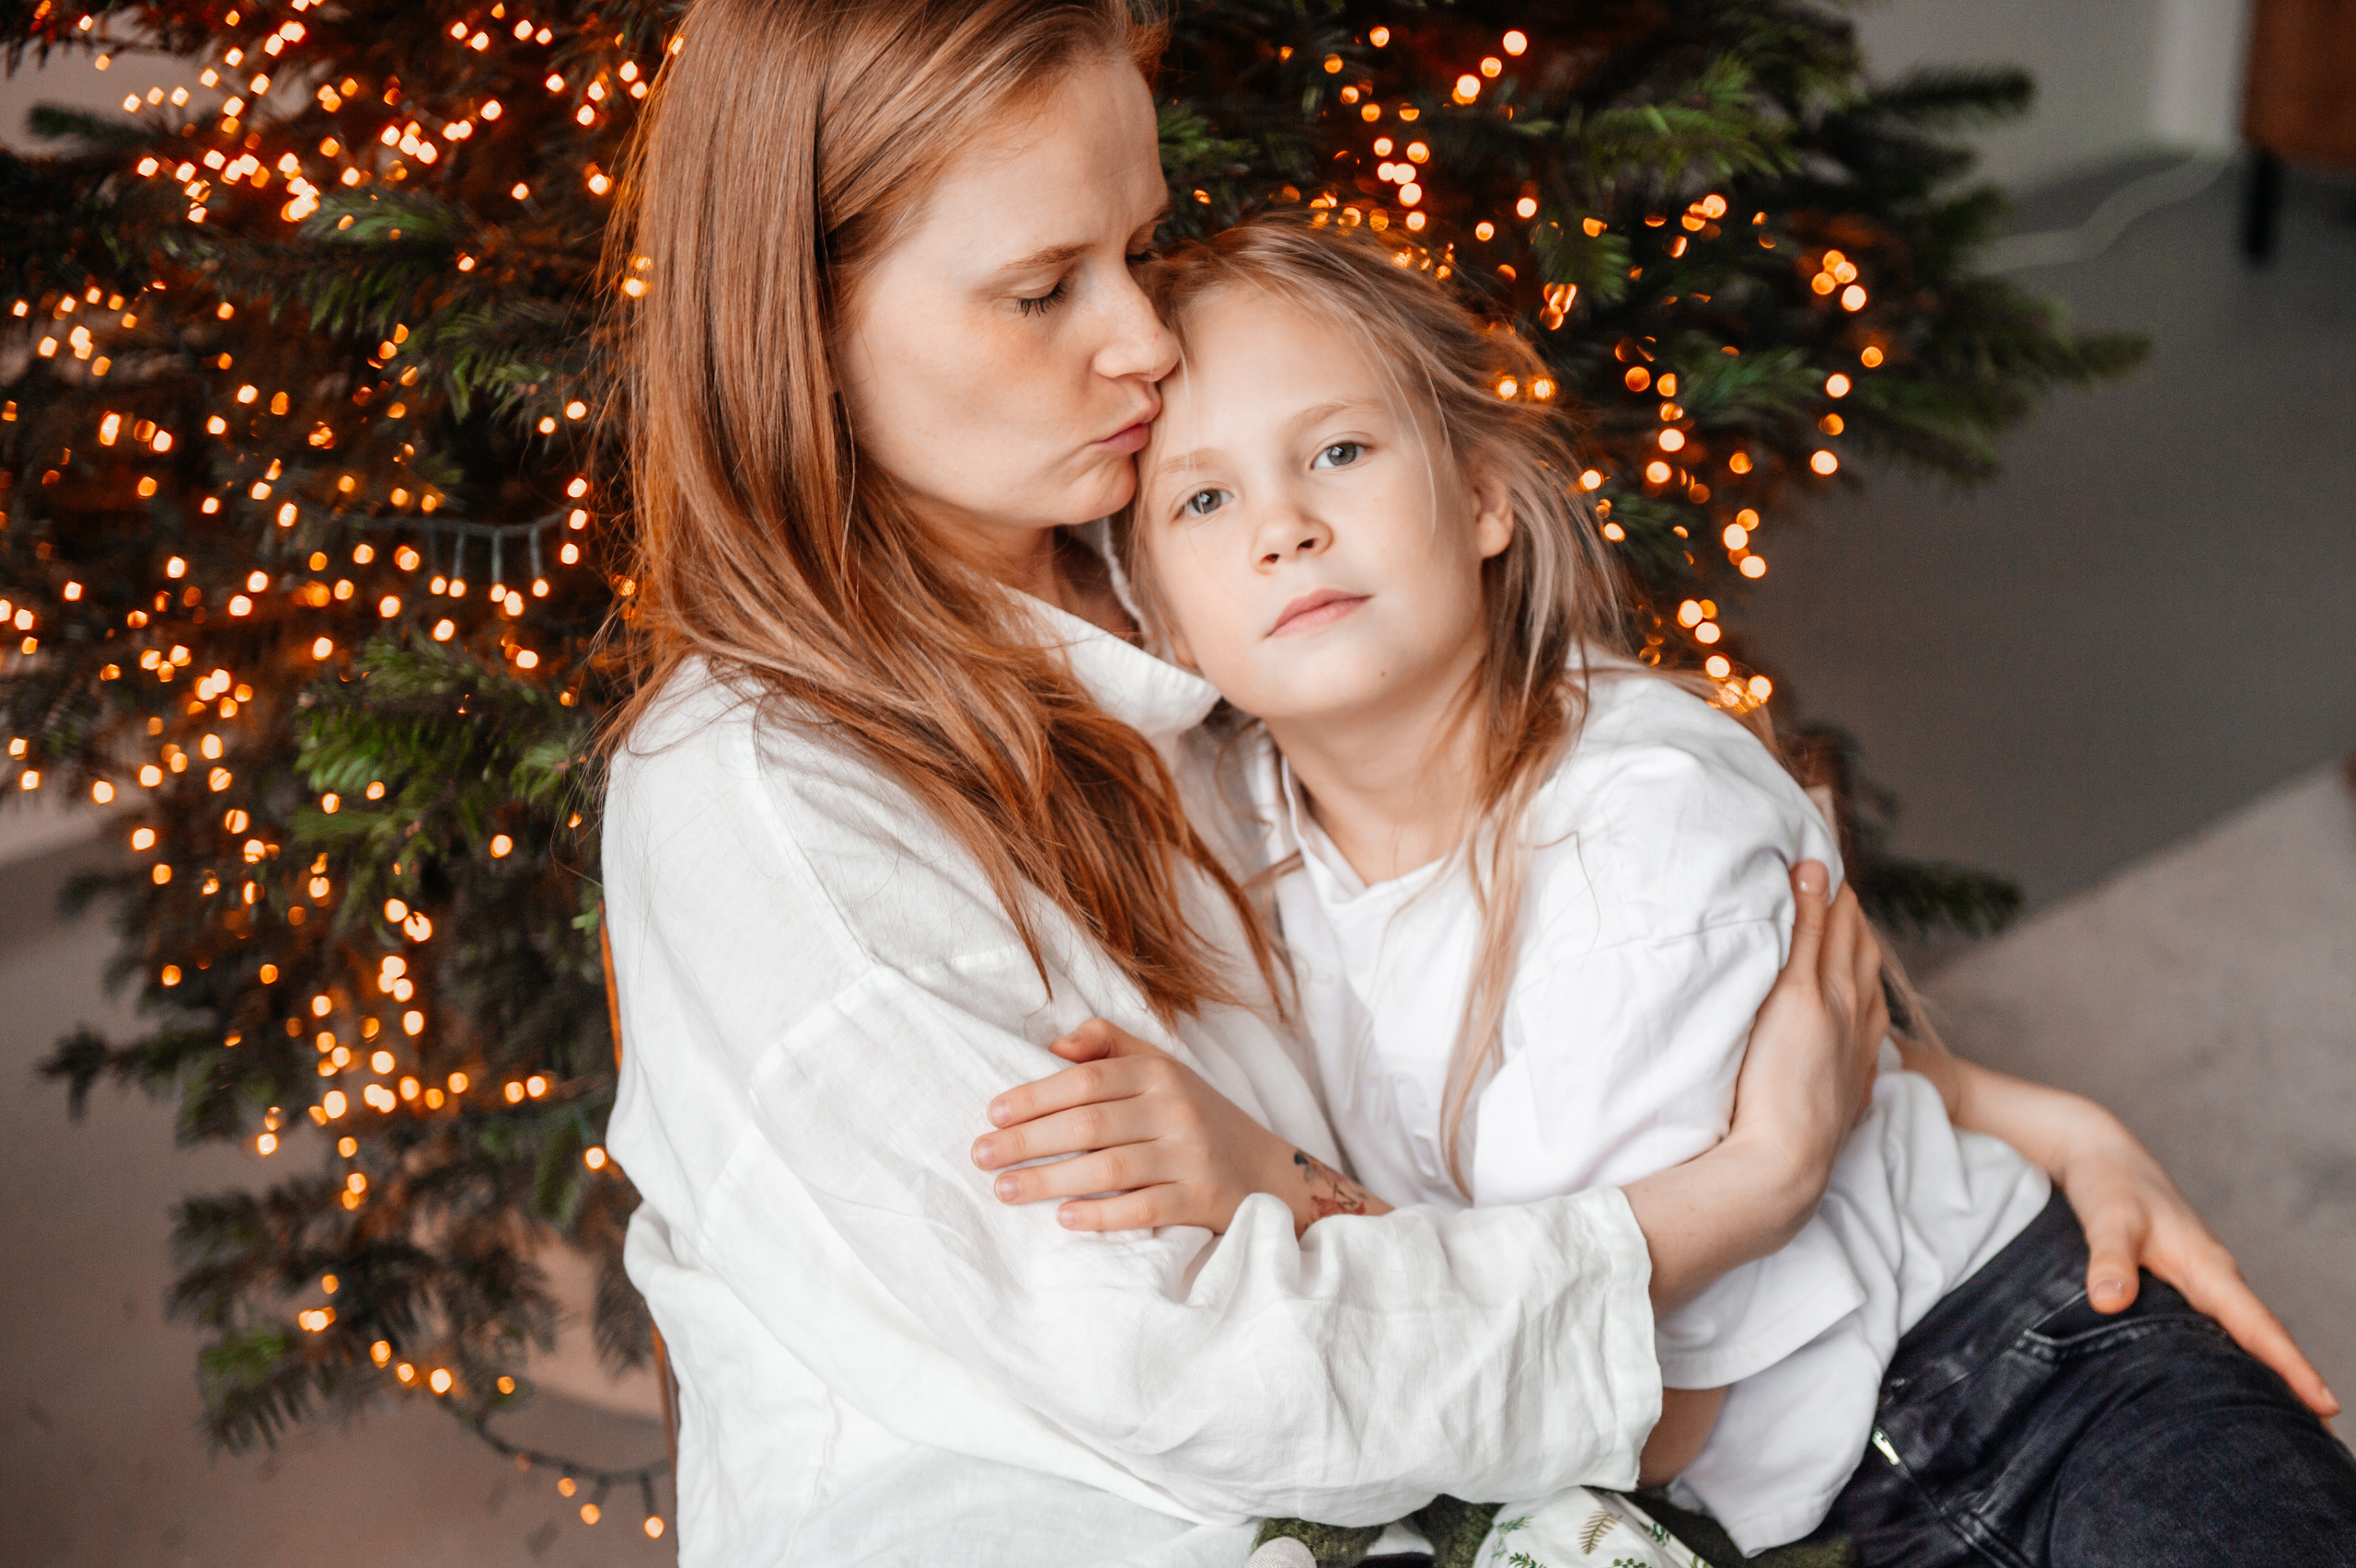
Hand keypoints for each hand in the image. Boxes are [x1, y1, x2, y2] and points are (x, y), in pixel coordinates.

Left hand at [972, 1019, 1306, 1233]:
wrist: (1268, 1171)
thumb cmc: (1195, 1117)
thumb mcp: (1161, 1070)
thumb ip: (1109, 1046)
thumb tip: (1053, 1045)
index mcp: (1158, 1072)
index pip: (1085, 1081)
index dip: (1035, 1096)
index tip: (992, 1114)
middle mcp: (1175, 1109)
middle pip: (1088, 1123)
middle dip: (1027, 1141)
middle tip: (981, 1156)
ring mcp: (1190, 1155)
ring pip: (1108, 1167)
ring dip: (1049, 1180)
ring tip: (1005, 1190)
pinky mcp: (1201, 1199)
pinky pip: (1144, 1208)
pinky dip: (1101, 1214)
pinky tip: (1064, 1219)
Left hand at [1622, 862, 1884, 1310]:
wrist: (1784, 1168)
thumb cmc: (1783, 1150)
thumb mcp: (1810, 1110)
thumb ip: (1805, 1082)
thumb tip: (1794, 1078)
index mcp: (1855, 1047)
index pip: (1865, 986)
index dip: (1860, 950)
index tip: (1851, 922)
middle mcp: (1851, 1020)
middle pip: (1860, 952)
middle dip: (1852, 912)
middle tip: (1840, 874)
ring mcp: (1829, 1007)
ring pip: (1839, 936)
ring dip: (1833, 894)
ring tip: (1820, 857)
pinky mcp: (1801, 1000)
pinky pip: (1809, 935)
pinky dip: (1812, 899)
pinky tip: (1806, 869)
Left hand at [1907, 1043, 2338, 1419]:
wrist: (2099, 1155)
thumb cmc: (2108, 1184)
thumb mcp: (2108, 1218)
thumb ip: (2109, 1259)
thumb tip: (2108, 1302)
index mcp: (2207, 1266)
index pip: (2257, 1325)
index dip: (2290, 1366)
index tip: (2326, 1405)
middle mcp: (2212, 1278)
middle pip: (2259, 1340)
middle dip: (2290, 1385)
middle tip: (2320, 1440)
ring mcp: (2198, 1282)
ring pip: (2238, 1336)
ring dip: (2261, 1375)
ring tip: (2284, 1425)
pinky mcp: (2178, 1284)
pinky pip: (2213, 1328)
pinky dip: (2229, 1357)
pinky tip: (2227, 1385)